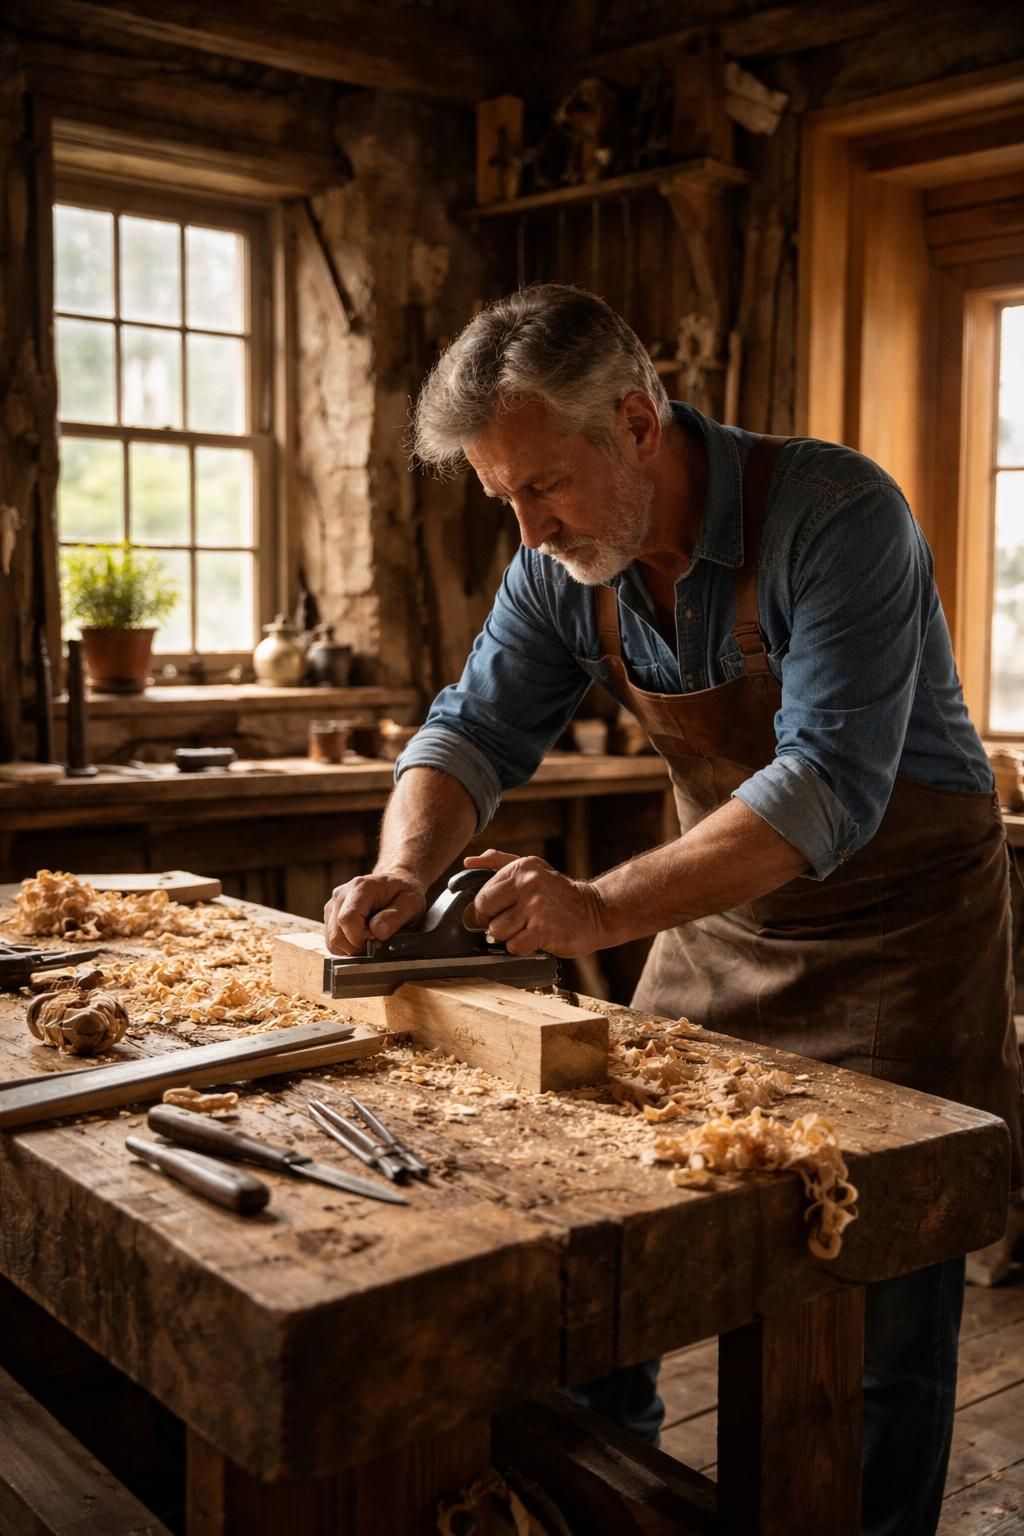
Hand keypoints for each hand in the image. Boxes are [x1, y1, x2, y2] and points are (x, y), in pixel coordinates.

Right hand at [324, 872, 425, 955]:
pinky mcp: (331, 916)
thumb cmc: (404, 893)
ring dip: (351, 948)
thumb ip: (394, 917)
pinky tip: (362, 939)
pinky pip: (333, 941)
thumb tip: (377, 932)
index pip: (347, 920)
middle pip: (336, 934)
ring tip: (370, 940)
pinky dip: (347, 946)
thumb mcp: (410, 903)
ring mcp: (333, 905)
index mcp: (360, 888)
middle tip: (376, 944)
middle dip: (356, 947)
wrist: (396, 883)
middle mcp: (341, 895)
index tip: (377, 941)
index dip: (360, 938)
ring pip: (332, 941)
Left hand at [464, 850, 606, 958]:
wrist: (595, 912)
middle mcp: (527, 884)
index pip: (482, 895)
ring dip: (511, 936)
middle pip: (485, 914)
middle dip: (495, 922)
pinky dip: (523, 948)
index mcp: (520, 868)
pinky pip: (514, 946)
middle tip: (514, 922)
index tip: (500, 913)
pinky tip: (537, 938)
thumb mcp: (532, 868)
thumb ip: (498, 863)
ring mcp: (535, 907)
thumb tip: (468, 863)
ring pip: (497, 932)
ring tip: (529, 929)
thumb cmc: (559, 893)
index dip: (486, 910)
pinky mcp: (543, 929)